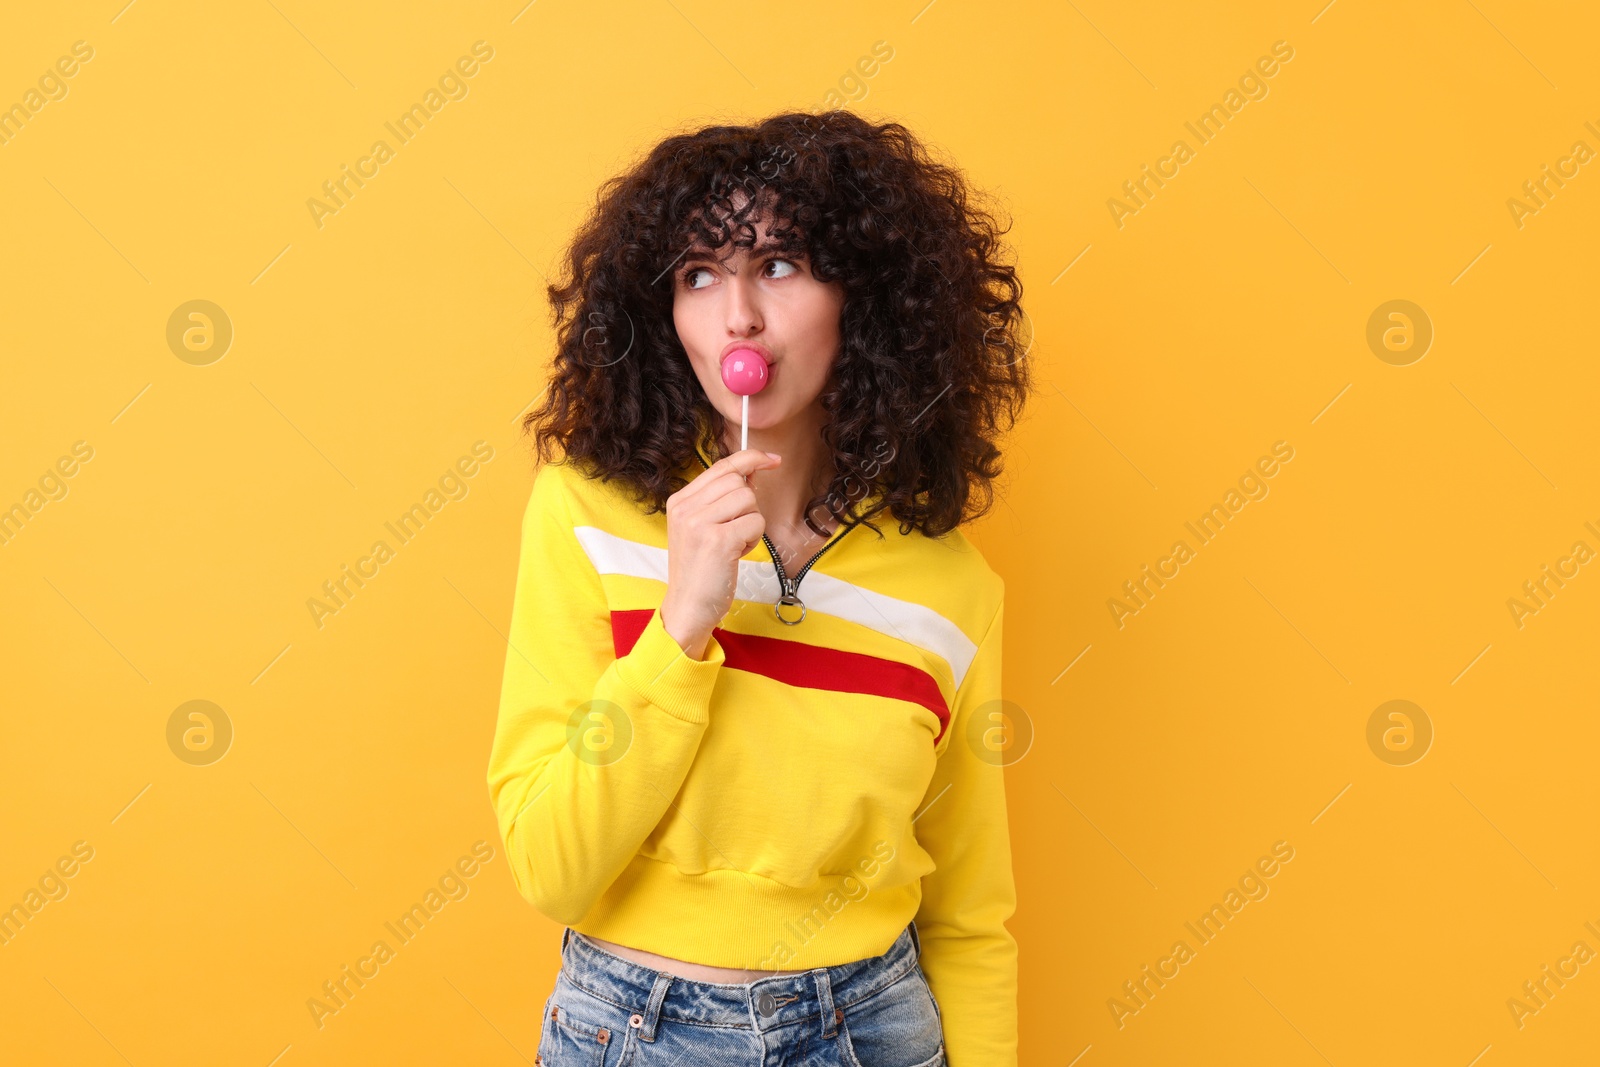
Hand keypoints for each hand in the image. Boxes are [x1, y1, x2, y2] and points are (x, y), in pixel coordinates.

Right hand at [659, 448, 780, 658]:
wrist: (687, 608)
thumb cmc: (700, 570)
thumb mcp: (699, 528)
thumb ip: (718, 500)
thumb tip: (752, 473)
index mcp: (679, 501)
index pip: (721, 466)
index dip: (750, 458)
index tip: (771, 459)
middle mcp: (686, 508)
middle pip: (738, 482)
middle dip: (748, 506)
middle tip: (735, 530)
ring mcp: (699, 523)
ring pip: (749, 501)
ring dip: (751, 524)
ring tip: (733, 545)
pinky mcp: (718, 540)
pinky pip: (755, 523)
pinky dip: (753, 540)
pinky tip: (736, 554)